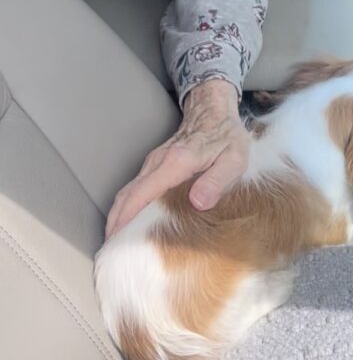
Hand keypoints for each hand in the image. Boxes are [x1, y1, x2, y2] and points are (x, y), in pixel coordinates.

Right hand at [105, 79, 249, 238]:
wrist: (214, 110)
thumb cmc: (226, 136)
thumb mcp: (234, 159)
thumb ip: (216, 180)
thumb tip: (197, 202)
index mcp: (176, 163)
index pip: (143, 194)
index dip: (127, 217)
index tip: (116, 239)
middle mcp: (158, 163)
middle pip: (127, 195)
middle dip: (115, 222)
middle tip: (111, 249)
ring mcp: (153, 163)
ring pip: (128, 191)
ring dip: (118, 215)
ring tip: (115, 241)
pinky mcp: (154, 165)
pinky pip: (135, 187)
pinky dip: (126, 206)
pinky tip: (129, 220)